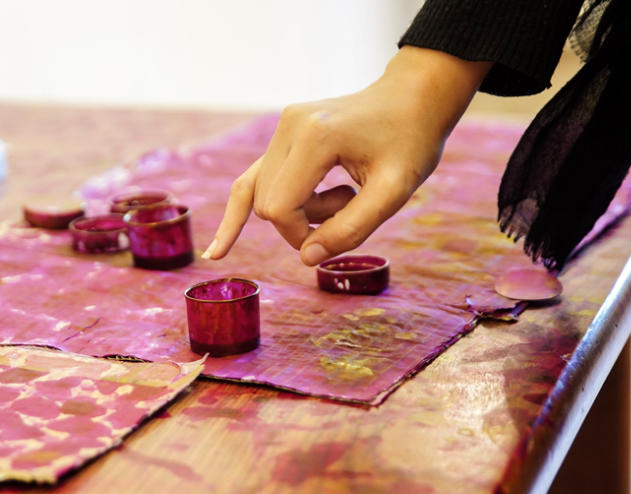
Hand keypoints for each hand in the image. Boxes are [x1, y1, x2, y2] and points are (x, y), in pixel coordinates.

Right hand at [202, 46, 490, 265]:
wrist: (413, 97)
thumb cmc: (412, 142)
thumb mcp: (394, 192)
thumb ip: (352, 228)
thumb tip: (306, 258)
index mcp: (315, 137)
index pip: (280, 207)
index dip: (300, 235)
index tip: (336, 236)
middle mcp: (289, 126)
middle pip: (267, 203)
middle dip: (301, 222)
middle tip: (350, 205)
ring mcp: (282, 126)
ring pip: (262, 194)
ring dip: (298, 210)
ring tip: (341, 194)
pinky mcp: (283, 132)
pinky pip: (253, 179)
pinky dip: (239, 211)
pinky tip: (217, 251)